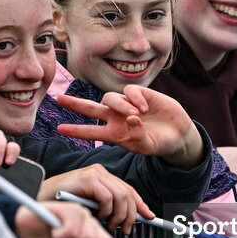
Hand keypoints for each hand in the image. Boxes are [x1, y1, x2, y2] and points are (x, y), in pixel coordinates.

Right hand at [37, 164, 153, 233]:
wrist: (37, 203)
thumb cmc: (60, 210)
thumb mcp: (89, 212)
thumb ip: (107, 214)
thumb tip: (128, 224)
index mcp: (103, 179)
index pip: (129, 191)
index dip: (141, 205)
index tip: (150, 217)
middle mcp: (101, 173)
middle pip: (128, 194)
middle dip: (131, 215)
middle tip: (126, 230)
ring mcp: (94, 174)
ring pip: (121, 196)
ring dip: (118, 216)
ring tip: (108, 226)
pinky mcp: (86, 178)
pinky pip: (107, 197)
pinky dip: (105, 211)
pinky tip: (96, 217)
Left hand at [57, 85, 203, 168]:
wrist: (177, 134)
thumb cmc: (159, 144)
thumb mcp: (147, 146)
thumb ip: (137, 134)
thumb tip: (130, 117)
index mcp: (114, 134)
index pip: (90, 132)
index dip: (75, 131)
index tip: (59, 129)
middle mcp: (116, 118)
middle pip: (90, 108)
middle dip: (75, 104)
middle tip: (58, 99)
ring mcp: (127, 104)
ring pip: (110, 97)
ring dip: (120, 105)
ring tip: (136, 115)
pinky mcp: (140, 94)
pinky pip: (130, 91)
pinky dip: (135, 98)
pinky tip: (145, 108)